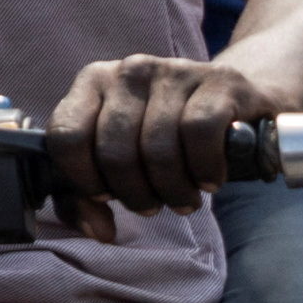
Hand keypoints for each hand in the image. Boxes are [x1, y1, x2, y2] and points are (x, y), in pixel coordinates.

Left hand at [39, 50, 283, 227]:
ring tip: (183, 199)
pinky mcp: (219, 82)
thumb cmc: (167, 137)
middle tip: (152, 206)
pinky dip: (203, 168)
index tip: (106, 196)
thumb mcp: (122, 161)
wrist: (235, 102)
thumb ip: (88, 198)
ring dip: (172, 189)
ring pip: (158, 147)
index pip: (66, 135)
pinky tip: (208, 180)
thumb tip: (100, 232)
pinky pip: (200, 133)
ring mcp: (174, 71)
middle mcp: (129, 71)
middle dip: (134, 194)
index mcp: (93, 82)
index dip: (83, 178)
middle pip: (114, 150)